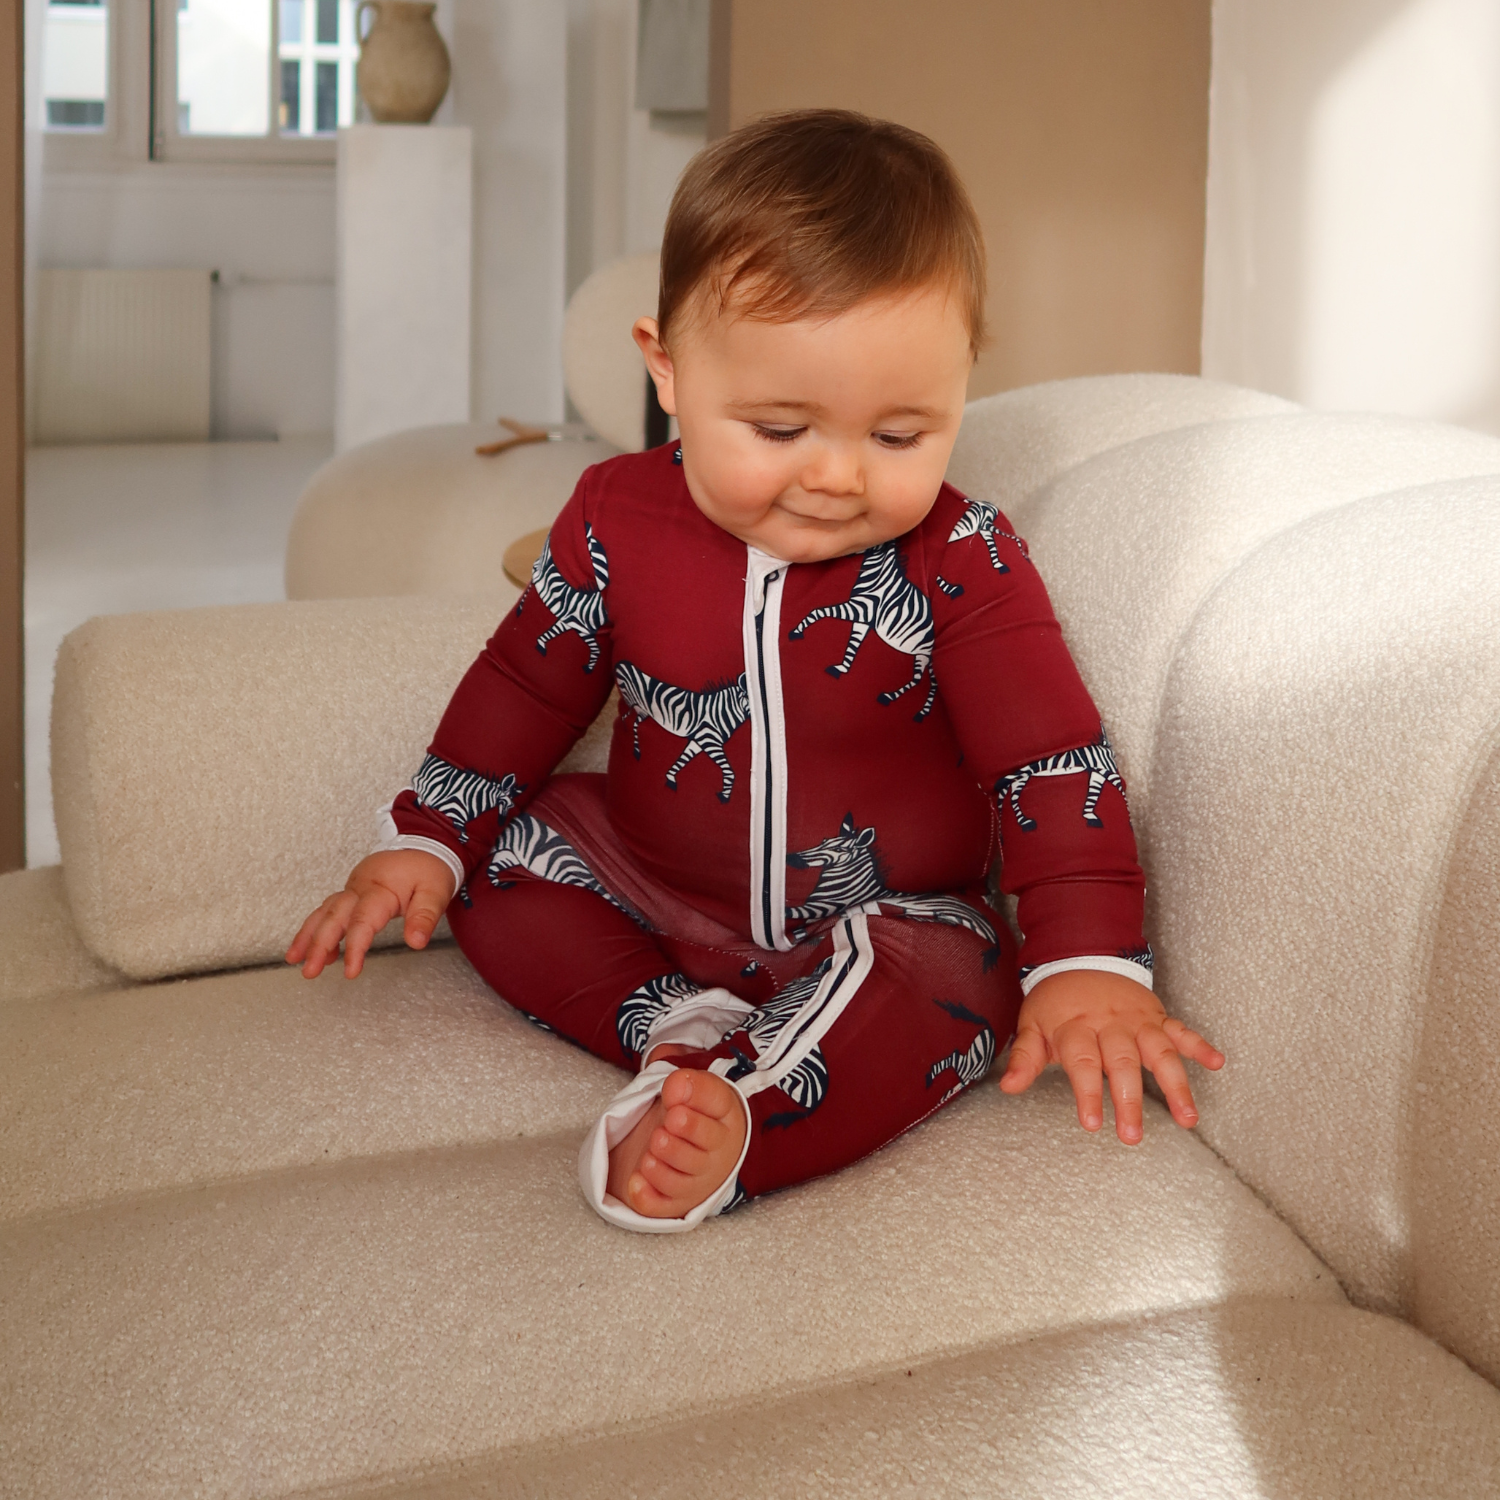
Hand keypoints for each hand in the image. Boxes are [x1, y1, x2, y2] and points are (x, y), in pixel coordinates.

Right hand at [285, 849, 456, 979]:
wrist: (424, 845)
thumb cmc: (428, 869)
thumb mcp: (435, 892)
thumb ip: (425, 917)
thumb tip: (416, 942)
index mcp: (380, 888)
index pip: (362, 921)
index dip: (355, 948)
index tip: (351, 971)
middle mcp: (360, 887)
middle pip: (334, 917)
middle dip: (318, 945)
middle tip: (309, 970)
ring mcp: (352, 888)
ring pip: (325, 912)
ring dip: (308, 936)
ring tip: (295, 959)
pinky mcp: (350, 891)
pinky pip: (328, 909)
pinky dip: (315, 927)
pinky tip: (311, 947)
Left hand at [998, 968, 1223, 1143]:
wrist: (1080, 957)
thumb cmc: (1055, 1002)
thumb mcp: (1032, 1025)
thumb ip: (1024, 1058)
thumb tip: (1008, 1087)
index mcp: (1076, 1028)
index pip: (1082, 1063)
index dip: (1087, 1093)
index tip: (1093, 1124)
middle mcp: (1110, 1024)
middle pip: (1122, 1062)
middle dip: (1130, 1099)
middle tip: (1133, 1135)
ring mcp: (1137, 1020)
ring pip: (1159, 1051)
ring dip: (1175, 1084)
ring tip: (1187, 1118)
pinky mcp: (1157, 1017)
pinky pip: (1181, 1029)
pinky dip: (1199, 1044)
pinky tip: (1216, 1062)